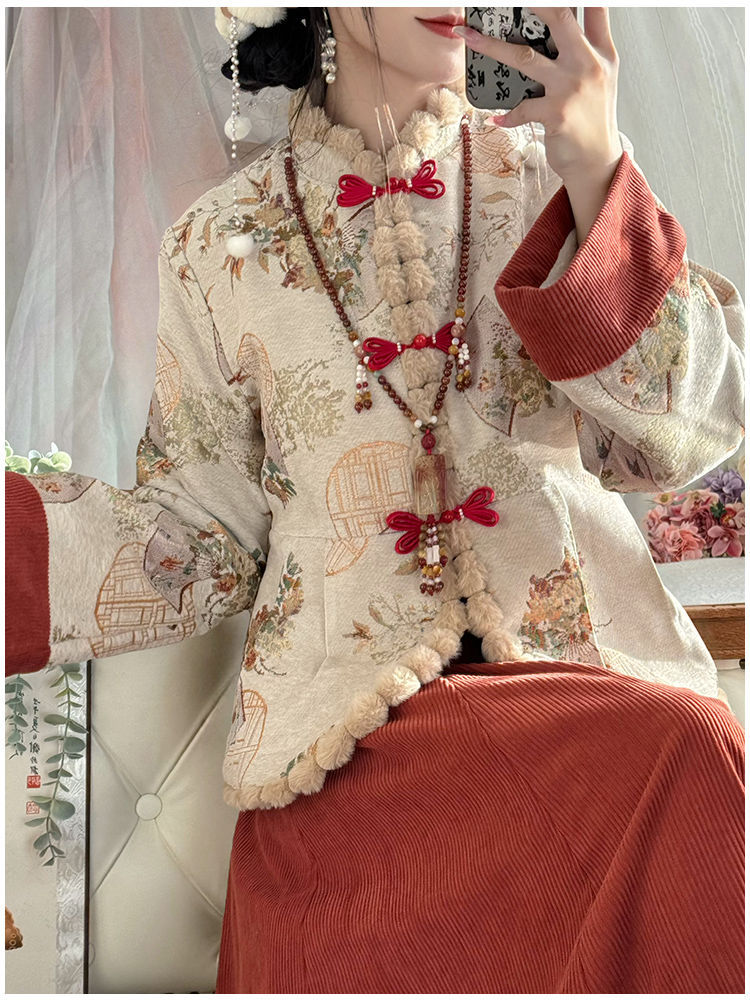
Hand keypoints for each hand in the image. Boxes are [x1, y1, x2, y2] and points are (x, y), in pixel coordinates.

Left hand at [453, 7, 622, 184]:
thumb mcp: (601, 79)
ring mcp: (571, 88)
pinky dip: (506, 114)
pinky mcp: (556, 113)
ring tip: (469, 36)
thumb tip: (559, 28)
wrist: (596, 162)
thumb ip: (585, 51)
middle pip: (560, 19)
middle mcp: (589, 65)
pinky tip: (496, 118)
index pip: (597, 10)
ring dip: (491, 47)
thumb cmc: (592, 120)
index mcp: (602, 53)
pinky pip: (522, 107)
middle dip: (535, 2)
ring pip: (525, 58)